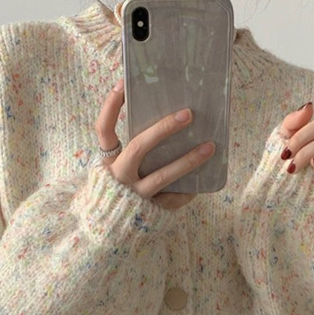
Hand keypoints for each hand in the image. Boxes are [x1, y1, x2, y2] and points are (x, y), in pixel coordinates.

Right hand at [95, 80, 215, 210]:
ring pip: (163, 176)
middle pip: (139, 147)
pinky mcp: (150, 212)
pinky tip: (201, 182)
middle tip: (188, 114)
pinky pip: (173, 199)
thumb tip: (164, 121)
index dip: (111, 106)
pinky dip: (188, 190)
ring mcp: (135, 195)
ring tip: (210, 147)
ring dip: (189, 160)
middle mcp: (119, 177)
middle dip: (163, 128)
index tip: (123, 83)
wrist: (106, 231)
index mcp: (107, 162)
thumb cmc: (115, 193)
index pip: (103, 129)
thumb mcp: (113, 170)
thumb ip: (130, 151)